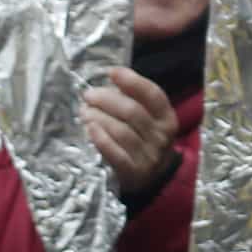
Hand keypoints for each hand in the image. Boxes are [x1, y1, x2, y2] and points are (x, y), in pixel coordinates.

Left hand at [84, 67, 180, 201]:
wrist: (150, 178)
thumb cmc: (142, 139)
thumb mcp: (147, 119)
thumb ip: (133, 99)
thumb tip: (109, 80)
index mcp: (166, 117)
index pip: (153, 95)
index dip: (132, 81)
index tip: (112, 72)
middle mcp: (161, 137)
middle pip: (133, 112)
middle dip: (107, 100)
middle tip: (88, 95)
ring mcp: (149, 156)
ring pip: (122, 132)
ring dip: (100, 118)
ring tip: (84, 112)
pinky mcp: (134, 173)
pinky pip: (116, 154)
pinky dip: (102, 140)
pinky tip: (89, 129)